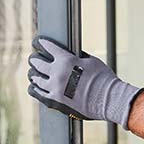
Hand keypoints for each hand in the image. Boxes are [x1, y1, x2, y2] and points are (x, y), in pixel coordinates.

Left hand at [26, 34, 143, 128]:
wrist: (110, 100)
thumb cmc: (104, 79)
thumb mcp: (91, 61)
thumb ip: (76, 56)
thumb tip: (69, 53)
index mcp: (66, 60)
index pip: (47, 47)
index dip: (40, 42)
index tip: (37, 41)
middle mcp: (57, 73)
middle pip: (37, 62)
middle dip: (34, 58)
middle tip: (34, 57)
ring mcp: (54, 88)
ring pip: (35, 78)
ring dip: (34, 73)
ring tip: (34, 72)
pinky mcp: (54, 102)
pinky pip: (37, 93)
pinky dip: (34, 88)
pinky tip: (34, 86)